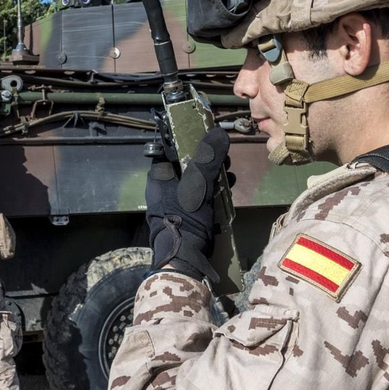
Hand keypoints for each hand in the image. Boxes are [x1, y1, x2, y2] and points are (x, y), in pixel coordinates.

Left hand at [145, 127, 229, 280]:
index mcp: (158, 176)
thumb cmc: (185, 216)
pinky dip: (213, 193)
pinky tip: (227, 192)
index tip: (209, 138)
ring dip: (214, 177)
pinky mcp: (185, 215)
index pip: (171, 149)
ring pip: (196, 181)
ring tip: (230, 177)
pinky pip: (199, 197)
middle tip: (226, 161)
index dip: (190, 141)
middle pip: (188, 165)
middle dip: (209, 161)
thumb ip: (208, 158)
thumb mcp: (197, 184)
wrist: (183, 257)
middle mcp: (163, 187)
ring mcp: (174, 202)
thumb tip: (220, 132)